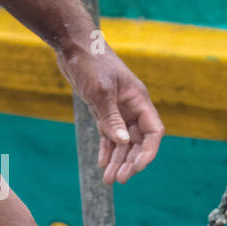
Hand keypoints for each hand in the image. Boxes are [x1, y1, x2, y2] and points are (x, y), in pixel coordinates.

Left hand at [57, 45, 164, 184]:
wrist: (74, 45)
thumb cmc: (91, 62)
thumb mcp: (100, 90)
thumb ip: (112, 117)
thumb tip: (123, 143)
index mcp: (139, 100)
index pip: (153, 132)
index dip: (148, 152)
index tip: (137, 167)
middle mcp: (132, 108)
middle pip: (138, 142)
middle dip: (130, 162)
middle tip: (119, 179)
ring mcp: (119, 110)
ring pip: (123, 142)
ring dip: (117, 161)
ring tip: (108, 180)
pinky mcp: (104, 110)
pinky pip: (109, 136)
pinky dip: (107, 150)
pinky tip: (102, 164)